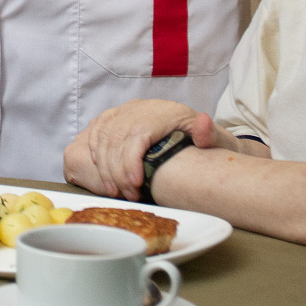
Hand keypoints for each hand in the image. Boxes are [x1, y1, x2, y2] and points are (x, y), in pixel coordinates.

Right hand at [63, 100, 217, 199]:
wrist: (190, 122)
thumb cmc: (199, 136)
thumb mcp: (211, 133)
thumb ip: (208, 133)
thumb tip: (203, 124)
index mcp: (159, 114)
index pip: (136, 136)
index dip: (131, 161)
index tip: (136, 184)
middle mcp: (138, 110)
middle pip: (116, 140)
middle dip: (117, 172)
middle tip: (128, 196)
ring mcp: (124, 111)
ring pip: (103, 138)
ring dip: (104, 167)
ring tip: (115, 191)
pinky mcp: (114, 115)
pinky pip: (97, 130)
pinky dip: (95, 150)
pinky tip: (100, 169)